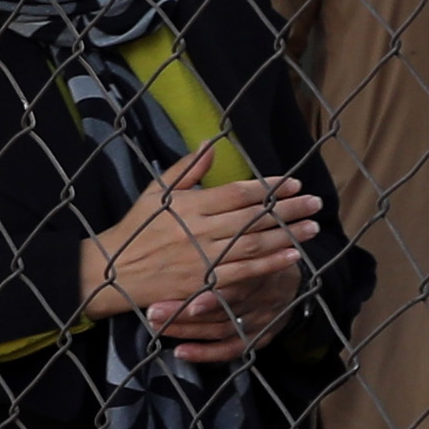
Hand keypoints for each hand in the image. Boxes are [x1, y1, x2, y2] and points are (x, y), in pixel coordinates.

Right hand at [88, 174, 320, 355]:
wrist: (113, 272)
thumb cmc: (136, 229)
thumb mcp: (156, 192)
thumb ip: (186, 169)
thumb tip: (210, 144)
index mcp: (191, 205)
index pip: (238, 192)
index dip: (268, 187)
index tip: (293, 183)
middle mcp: (200, 230)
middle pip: (253, 217)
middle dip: (287, 209)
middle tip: (315, 202)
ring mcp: (204, 259)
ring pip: (253, 244)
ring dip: (286, 235)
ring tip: (312, 227)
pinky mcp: (204, 284)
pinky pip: (243, 273)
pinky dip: (269, 265)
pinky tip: (291, 257)